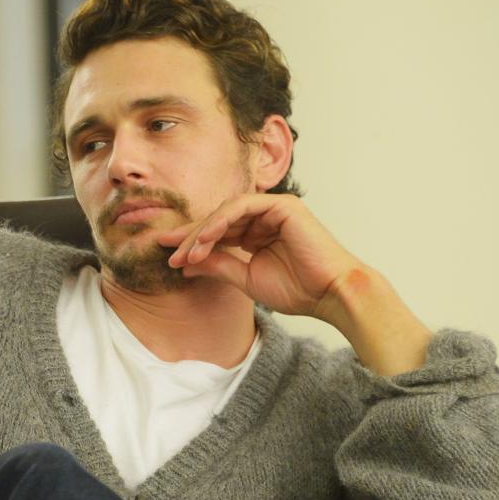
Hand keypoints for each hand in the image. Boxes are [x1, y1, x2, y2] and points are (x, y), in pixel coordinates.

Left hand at [157, 193, 362, 317]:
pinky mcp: (282, 205)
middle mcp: (264, 218)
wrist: (330, 294)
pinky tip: (204, 239)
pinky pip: (241, 207)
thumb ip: (218, 266)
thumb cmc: (297, 290)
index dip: (192, 243)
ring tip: (185, 253)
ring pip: (225, 212)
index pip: (218, 233)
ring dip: (202, 232)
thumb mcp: (246, 279)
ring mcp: (273, 208)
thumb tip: (185, 265)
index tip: (169, 257)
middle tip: (168, 252)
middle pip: (217, 221)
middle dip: (190, 237)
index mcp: (257, 234)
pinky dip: (220, 222)